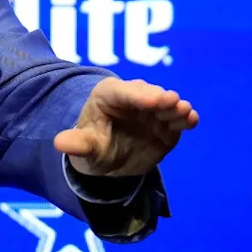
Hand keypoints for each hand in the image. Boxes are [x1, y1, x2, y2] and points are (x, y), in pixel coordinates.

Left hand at [54, 77, 198, 176]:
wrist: (110, 159)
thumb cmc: (93, 146)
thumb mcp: (83, 147)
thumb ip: (76, 144)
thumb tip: (59, 143)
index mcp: (108, 95)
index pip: (122, 92)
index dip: (137, 94)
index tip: (151, 100)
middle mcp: (134, 98)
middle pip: (149, 94)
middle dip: (160, 99)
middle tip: (171, 103)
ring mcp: (153, 111)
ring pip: (167, 105)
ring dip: (176, 108)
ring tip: (183, 112)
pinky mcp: (168, 126)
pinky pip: (179, 120)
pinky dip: (186, 119)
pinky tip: (191, 121)